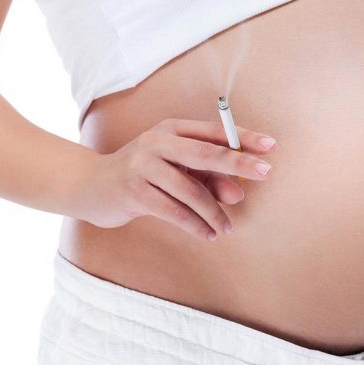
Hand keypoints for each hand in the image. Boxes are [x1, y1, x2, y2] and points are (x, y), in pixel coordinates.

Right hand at [77, 117, 277, 240]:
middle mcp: (157, 142)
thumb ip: (208, 180)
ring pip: (191, 189)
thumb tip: (239, 193)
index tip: (271, 146)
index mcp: (172, 130)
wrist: (92, 188)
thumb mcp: (177, 172)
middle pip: (205, 152)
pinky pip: (174, 211)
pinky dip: (195, 224)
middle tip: (266, 173)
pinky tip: (207, 234)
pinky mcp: (133, 191)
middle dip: (238, 162)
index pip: (214, 132)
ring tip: (226, 228)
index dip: (244, 138)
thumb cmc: (144, 177)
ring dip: (214, 212)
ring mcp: (143, 165)